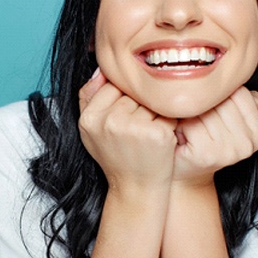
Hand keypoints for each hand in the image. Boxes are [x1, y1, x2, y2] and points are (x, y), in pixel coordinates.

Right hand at [79, 69, 177, 189]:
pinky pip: (168, 113)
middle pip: (133, 92)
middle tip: (137, 131)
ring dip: (154, 113)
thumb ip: (89, 97)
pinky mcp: (157, 134)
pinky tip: (160, 140)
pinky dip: (169, 124)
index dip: (123, 100)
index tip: (126, 118)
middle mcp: (110, 121)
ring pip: (151, 100)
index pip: (112, 85)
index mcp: (90, 118)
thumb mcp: (91, 130)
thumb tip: (101, 68)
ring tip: (147, 136)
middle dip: (139, 106)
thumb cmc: (116, 157)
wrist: (135, 189)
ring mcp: (134, 127)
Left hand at [173, 86, 257, 185]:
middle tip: (193, 120)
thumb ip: (238, 99)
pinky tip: (182, 136)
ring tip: (188, 127)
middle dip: (202, 105)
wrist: (184, 173)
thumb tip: (244, 71)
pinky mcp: (209, 154)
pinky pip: (192, 122)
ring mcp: (232, 151)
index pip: (238, 92)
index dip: (216, 97)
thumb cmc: (200, 141)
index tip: (208, 111)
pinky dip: (181, 125)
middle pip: (222, 100)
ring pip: (206, 110)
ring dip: (190, 114)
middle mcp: (250, 143)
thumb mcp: (225, 118)